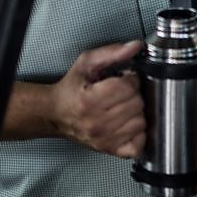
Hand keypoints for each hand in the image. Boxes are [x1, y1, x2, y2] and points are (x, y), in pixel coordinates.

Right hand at [50, 40, 145, 158]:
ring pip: (140, 122)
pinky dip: (138, 133)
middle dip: (134, 94)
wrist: (56, 114)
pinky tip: (128, 123)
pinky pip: (138, 144)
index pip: (127, 88)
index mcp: (88, 101)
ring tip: (123, 106)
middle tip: (123, 92)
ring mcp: (103, 140)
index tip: (125, 78)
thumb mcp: (87, 63)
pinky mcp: (109, 150)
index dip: (130, 79)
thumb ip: (112, 53)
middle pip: (136, 104)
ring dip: (136, 112)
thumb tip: (135, 46)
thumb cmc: (71, 89)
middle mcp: (95, 124)